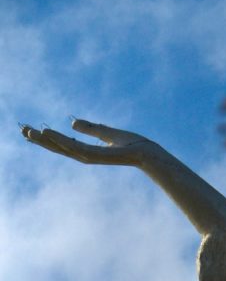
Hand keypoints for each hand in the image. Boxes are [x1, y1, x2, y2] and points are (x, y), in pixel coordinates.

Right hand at [21, 119, 159, 165]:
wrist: (149, 154)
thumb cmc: (133, 145)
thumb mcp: (108, 133)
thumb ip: (92, 128)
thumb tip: (72, 122)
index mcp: (89, 151)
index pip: (63, 145)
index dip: (46, 139)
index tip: (30, 130)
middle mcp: (87, 156)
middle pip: (58, 148)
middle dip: (39, 140)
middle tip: (21, 129)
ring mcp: (91, 157)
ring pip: (62, 148)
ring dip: (44, 140)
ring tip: (28, 130)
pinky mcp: (97, 156)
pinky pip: (75, 147)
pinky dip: (60, 140)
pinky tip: (47, 132)